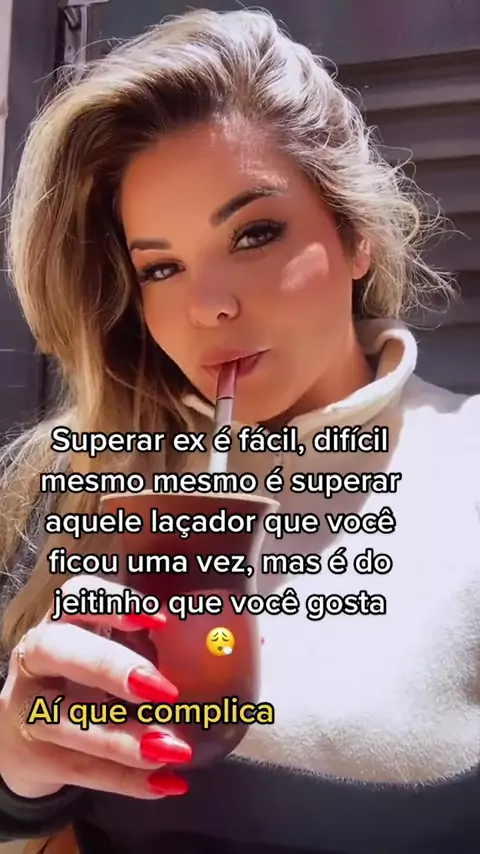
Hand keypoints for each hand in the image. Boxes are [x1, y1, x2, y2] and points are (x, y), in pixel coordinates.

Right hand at [0, 576, 190, 800]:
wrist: (25, 735)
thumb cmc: (86, 678)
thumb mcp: (109, 651)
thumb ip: (154, 644)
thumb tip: (245, 646)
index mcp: (63, 620)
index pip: (76, 594)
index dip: (113, 602)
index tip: (160, 619)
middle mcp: (38, 657)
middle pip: (58, 649)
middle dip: (110, 666)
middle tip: (163, 688)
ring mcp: (28, 708)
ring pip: (67, 719)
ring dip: (123, 737)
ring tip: (174, 748)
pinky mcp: (34, 758)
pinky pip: (78, 770)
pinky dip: (125, 780)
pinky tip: (166, 783)